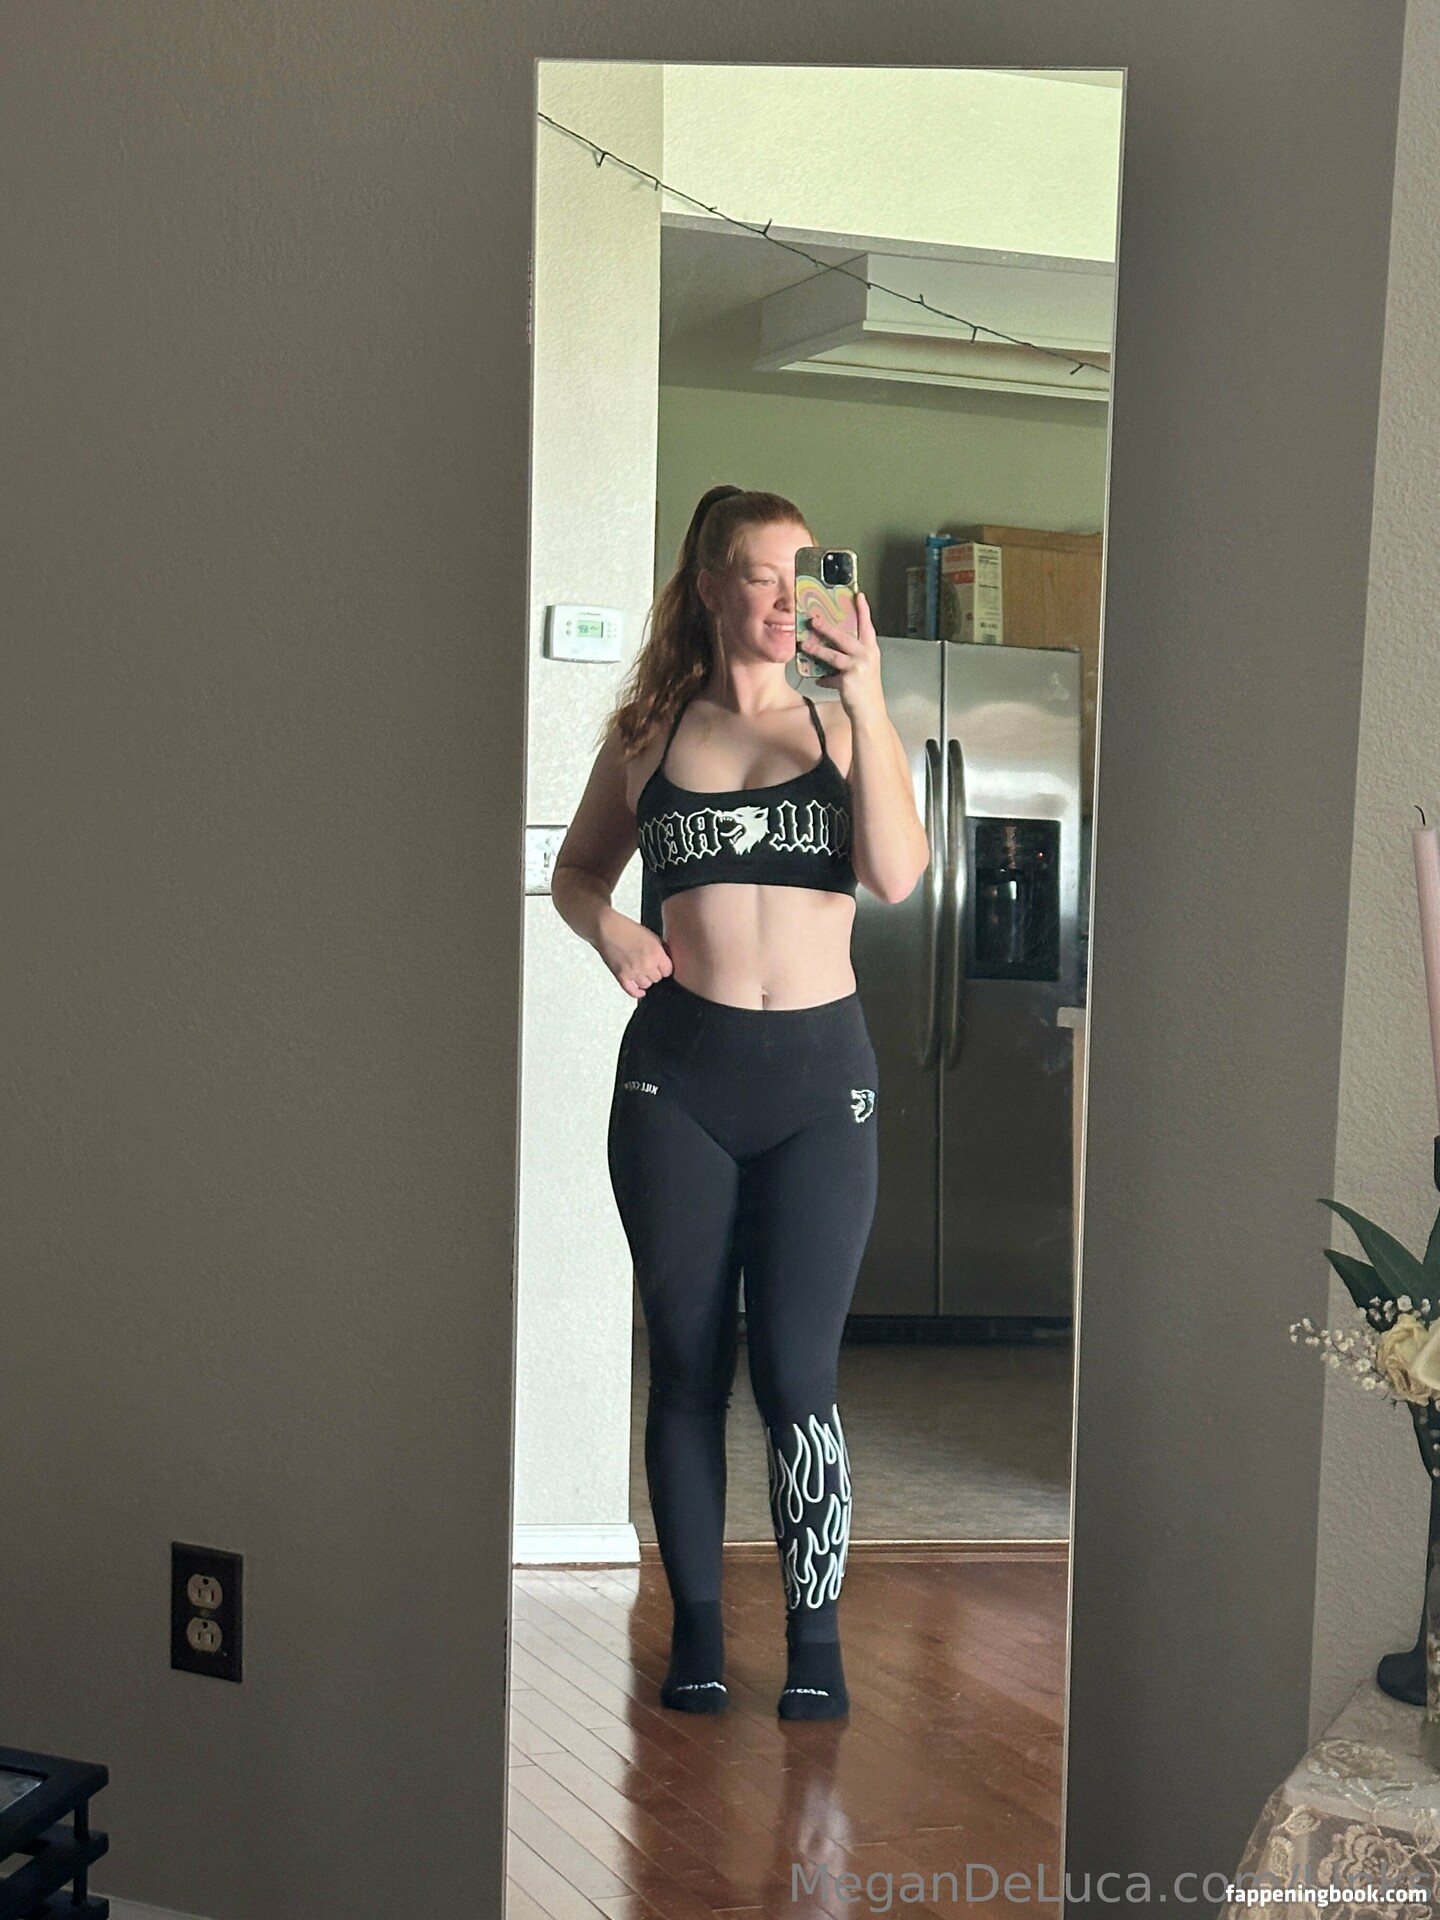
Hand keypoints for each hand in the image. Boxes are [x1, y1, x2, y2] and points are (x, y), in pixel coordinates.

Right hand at [596, 912, 673, 998]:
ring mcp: (633, 972)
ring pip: (646, 985)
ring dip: (645, 980)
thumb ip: (659, 950)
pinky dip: (636, 992)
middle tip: (649, 966)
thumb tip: (664, 960)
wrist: (607, 928)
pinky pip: (632, 991)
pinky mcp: (621, 976)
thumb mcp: (651, 936)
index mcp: (655, 953)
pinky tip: (639, 991)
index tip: (661, 966)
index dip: (664, 968)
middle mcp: (646, 964)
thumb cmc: (626, 929)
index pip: (668, 971)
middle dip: (654, 972)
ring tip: (641, 973)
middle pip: (657, 978)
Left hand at [801, 591, 884, 720]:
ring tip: (804, 644)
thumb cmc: (866, 693)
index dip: (863, 610)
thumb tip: (829, 661)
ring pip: (832, 653)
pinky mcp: (848, 679)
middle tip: (814, 619)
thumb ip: (848, 662)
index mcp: (871, 651)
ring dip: (816, 649)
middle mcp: (867, 655)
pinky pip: (829, 676)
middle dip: (827, 627)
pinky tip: (818, 680)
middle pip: (844, 636)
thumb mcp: (862, 672)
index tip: (859, 595)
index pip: (867, 626)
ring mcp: (858, 666)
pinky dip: (823, 679)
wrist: (871, 714)